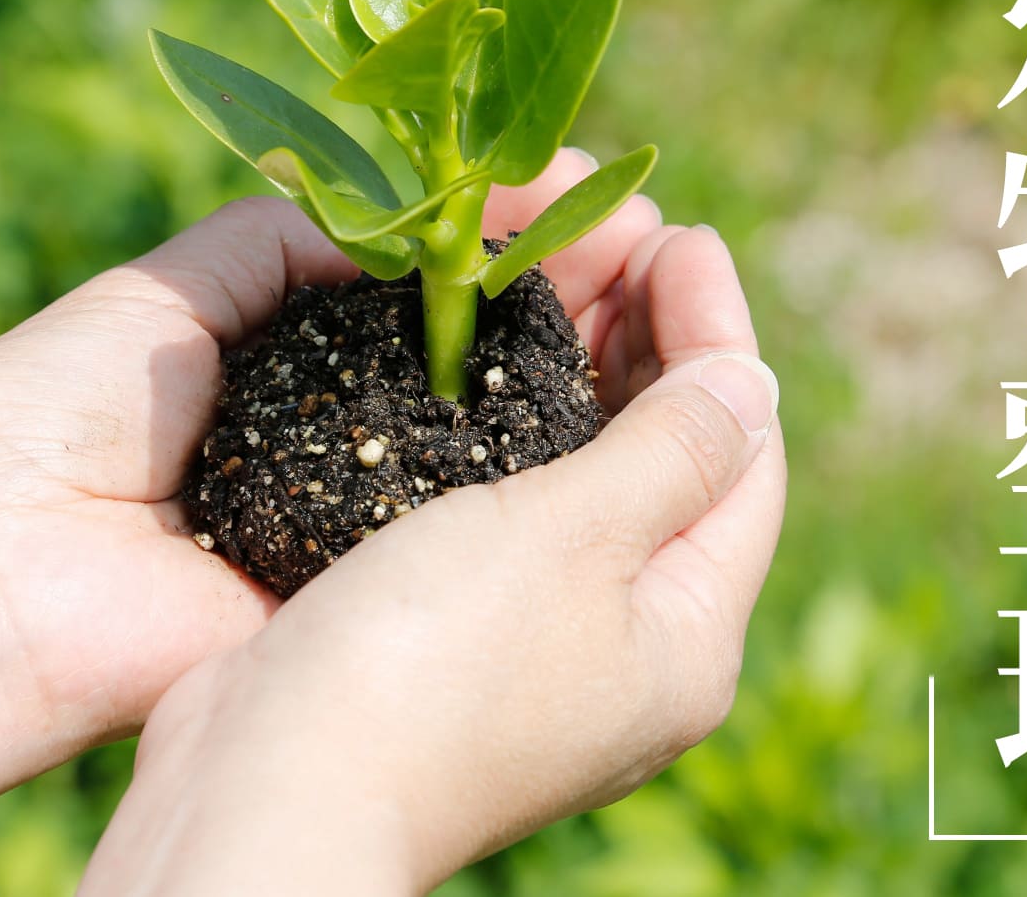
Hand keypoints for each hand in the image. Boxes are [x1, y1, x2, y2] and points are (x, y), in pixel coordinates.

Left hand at [0, 147, 677, 745]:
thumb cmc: (46, 422)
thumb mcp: (169, 292)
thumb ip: (285, 239)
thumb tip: (421, 204)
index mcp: (293, 356)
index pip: (433, 278)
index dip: (514, 227)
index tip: (595, 187)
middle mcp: (343, 428)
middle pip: (485, 348)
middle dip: (572, 286)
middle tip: (657, 237)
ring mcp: (366, 506)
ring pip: (501, 430)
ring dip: (582, 362)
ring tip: (661, 294)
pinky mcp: (374, 576)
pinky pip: (474, 515)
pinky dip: (545, 460)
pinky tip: (615, 403)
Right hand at [78, 160, 784, 894]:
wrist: (271, 789)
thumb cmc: (434, 659)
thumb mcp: (575, 536)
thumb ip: (672, 451)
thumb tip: (754, 378)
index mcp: (688, 638)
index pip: (745, 459)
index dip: (721, 338)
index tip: (684, 237)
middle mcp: (628, 652)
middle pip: (672, 470)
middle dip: (653, 349)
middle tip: (619, 239)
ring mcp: (541, 651)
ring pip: (588, 486)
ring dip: (581, 381)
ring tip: (555, 278)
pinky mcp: (458, 641)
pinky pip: (515, 512)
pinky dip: (511, 433)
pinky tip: (474, 370)